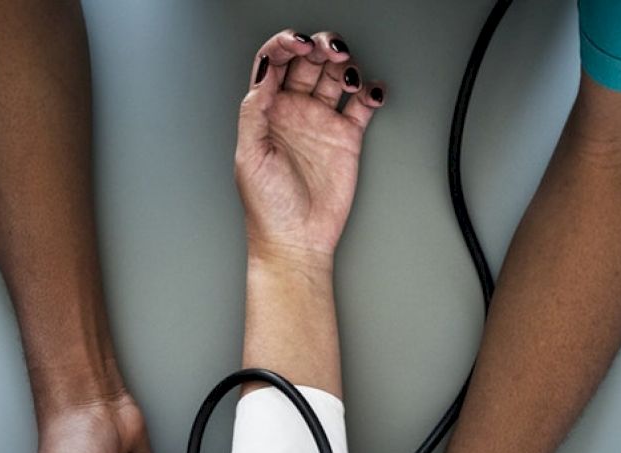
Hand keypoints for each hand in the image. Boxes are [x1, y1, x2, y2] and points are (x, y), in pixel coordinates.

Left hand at [236, 29, 385, 260]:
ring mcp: (321, 123)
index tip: (298, 43)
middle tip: (330, 50)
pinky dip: (370, 92)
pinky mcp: (346, 138)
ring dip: (344, 65)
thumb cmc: (267, 207)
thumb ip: (254, 111)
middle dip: (319, 46)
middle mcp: (294, 111)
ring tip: (347, 75)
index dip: (285, 44)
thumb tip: (264, 72)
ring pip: (335, 76)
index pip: (275, 62)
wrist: (297, 241)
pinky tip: (371, 91)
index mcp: (267, 111)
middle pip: (308, 61)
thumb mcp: (249, 155)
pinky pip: (361, 105)